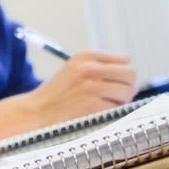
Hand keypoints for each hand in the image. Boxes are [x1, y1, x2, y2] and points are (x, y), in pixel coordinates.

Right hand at [19, 50, 137, 127]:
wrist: (37, 111)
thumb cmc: (57, 93)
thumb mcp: (73, 68)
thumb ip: (99, 65)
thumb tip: (130, 70)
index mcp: (85, 56)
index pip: (124, 60)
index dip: (122, 74)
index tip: (113, 83)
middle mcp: (89, 68)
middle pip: (131, 73)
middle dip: (128, 86)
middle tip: (116, 96)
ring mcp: (91, 86)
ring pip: (127, 91)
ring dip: (120, 101)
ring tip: (104, 104)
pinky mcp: (93, 105)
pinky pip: (117, 107)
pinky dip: (111, 111)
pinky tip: (97, 112)